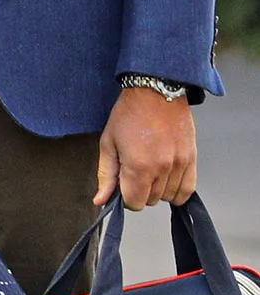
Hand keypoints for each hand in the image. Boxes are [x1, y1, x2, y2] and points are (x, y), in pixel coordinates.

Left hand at [95, 87, 197, 208]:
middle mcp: (162, 168)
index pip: (134, 203)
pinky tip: (167, 179)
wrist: (156, 91)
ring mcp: (180, 164)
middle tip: (136, 171)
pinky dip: (177, 190)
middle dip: (140, 191)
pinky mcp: (192, 158)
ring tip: (151, 170)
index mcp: (138, 167)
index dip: (125, 197)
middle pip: (151, 201)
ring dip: (158, 190)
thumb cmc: (129, 114)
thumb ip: (106, 176)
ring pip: (169, 196)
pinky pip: (187, 189)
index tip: (123, 184)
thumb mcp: (108, 144)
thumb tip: (101, 201)